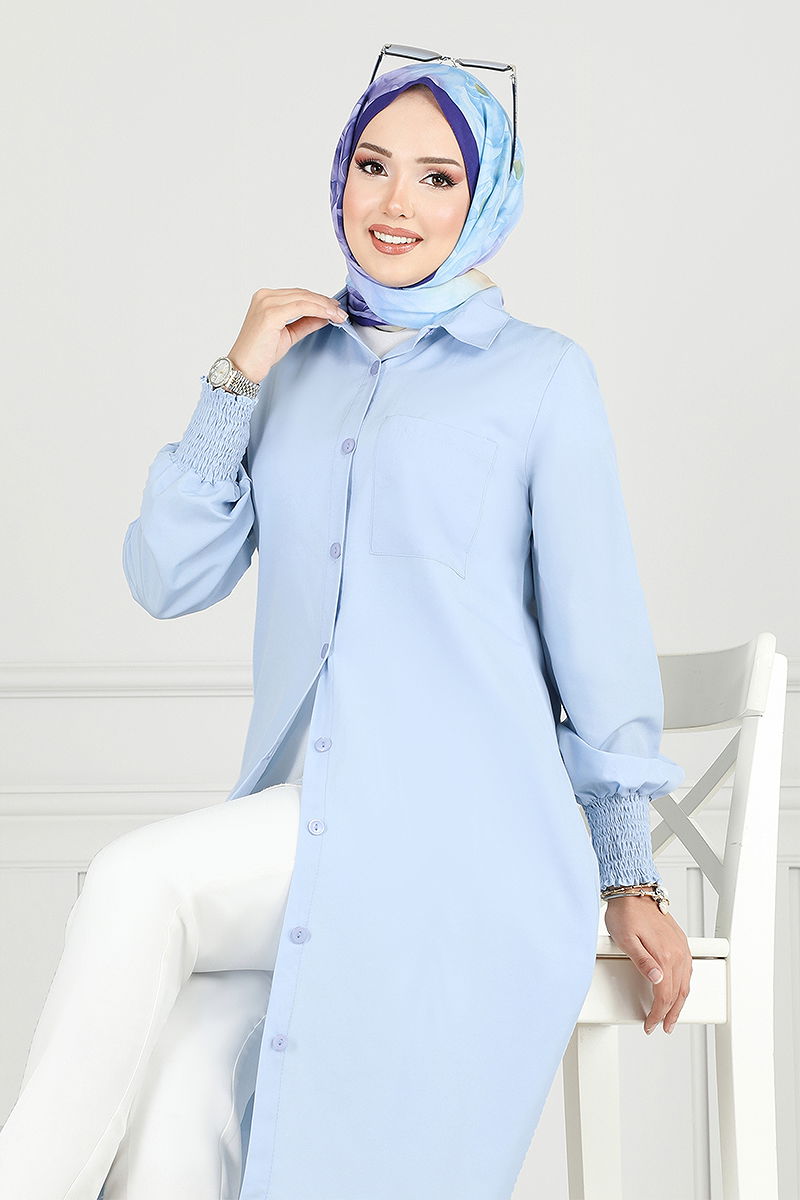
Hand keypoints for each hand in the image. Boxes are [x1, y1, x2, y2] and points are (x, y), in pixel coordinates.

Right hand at [227, 287, 347, 382]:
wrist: (244, 367)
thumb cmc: (260, 353)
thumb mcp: (289, 334)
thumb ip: (306, 323)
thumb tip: (325, 317)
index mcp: (266, 298)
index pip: (298, 294)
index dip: (319, 300)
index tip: (335, 309)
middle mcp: (265, 296)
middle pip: (302, 294)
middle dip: (325, 303)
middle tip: (341, 313)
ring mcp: (267, 303)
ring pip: (304, 299)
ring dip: (324, 307)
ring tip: (339, 316)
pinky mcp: (271, 313)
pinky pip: (301, 307)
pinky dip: (317, 311)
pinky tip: (329, 317)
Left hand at [603, 894, 691, 1034]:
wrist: (633, 892)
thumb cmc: (625, 914)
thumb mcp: (626, 940)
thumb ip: (642, 962)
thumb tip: (656, 980)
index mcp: (664, 955)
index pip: (665, 994)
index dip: (657, 1013)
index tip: (650, 1023)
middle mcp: (677, 952)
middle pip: (678, 993)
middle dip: (670, 1014)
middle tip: (662, 1026)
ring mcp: (680, 947)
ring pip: (686, 984)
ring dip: (679, 1003)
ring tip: (671, 1015)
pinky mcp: (680, 942)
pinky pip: (687, 971)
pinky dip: (684, 986)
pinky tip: (678, 990)